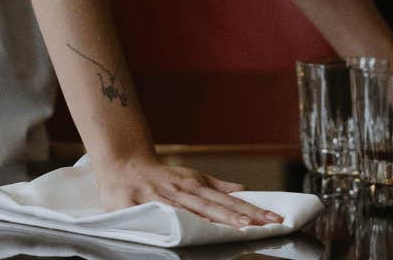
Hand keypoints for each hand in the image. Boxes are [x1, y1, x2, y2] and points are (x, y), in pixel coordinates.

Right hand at [91, 151, 283, 229]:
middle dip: (241, 216)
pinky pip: (161, 216)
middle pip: (215, 206)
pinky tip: (192, 228)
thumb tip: (243, 189)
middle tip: (265, 223)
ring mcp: (162, 199)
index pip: (227, 201)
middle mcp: (181, 191)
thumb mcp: (188, 175)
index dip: (250, 210)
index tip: (272, 218)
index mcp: (194, 184)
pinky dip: (177, 221)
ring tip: (241, 227)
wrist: (121, 165)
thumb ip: (215, 185)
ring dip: (218, 219)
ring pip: (193, 212)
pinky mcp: (142, 206)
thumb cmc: (157, 175)